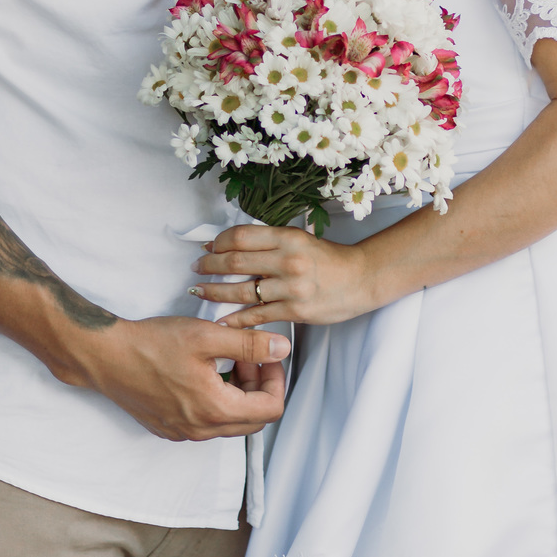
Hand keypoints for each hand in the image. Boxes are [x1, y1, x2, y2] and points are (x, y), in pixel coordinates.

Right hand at [67, 314, 287, 441]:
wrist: (107, 357)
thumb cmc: (153, 343)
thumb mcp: (207, 336)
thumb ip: (249, 344)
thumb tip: (283, 347)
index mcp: (216, 410)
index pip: (271, 409)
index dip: (276, 378)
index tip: (266, 353)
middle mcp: (202, 430)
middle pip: (253, 419)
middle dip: (259, 385)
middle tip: (246, 354)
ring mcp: (184, 433)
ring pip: (230, 421)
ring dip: (238, 392)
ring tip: (223, 358)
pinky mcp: (170, 429)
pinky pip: (207, 422)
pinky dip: (216, 400)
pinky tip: (201, 372)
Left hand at [191, 223, 373, 328]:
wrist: (359, 279)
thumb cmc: (328, 259)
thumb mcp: (299, 239)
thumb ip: (270, 242)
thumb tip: (233, 245)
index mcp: (287, 237)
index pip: (241, 236)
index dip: (218, 242)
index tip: (207, 247)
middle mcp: (287, 260)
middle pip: (235, 261)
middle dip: (210, 266)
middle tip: (196, 268)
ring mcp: (291, 287)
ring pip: (242, 290)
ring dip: (215, 291)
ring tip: (200, 291)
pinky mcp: (295, 310)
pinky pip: (256, 315)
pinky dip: (234, 319)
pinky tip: (219, 320)